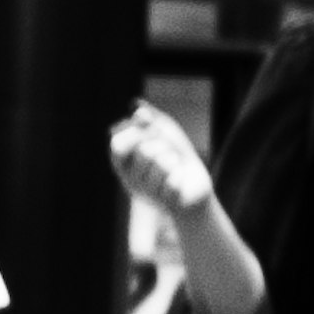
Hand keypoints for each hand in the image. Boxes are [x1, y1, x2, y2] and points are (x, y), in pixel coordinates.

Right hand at [108, 100, 214, 222]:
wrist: (195, 186)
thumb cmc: (176, 157)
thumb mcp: (164, 133)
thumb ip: (151, 121)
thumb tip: (139, 110)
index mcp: (124, 163)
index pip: (117, 144)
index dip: (135, 132)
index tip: (149, 127)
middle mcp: (131, 179)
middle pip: (143, 151)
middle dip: (161, 143)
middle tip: (167, 149)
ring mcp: (147, 193)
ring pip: (161, 164)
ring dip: (173, 158)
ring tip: (175, 164)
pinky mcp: (166, 202)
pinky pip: (174, 180)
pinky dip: (181, 174)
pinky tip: (180, 179)